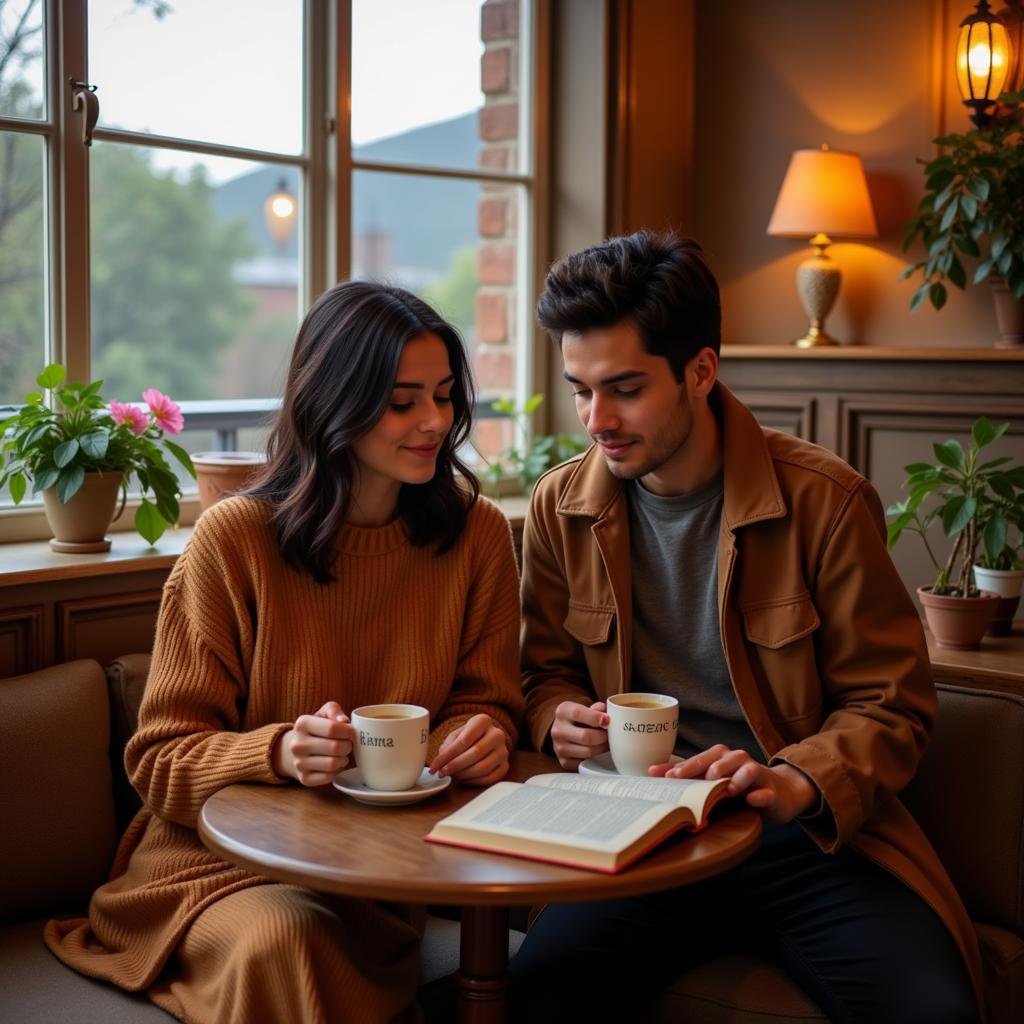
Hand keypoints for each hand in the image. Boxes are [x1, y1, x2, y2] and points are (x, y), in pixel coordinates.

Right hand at [272, 701, 354, 786]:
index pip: (333, 728)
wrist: (297, 748)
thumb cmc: (316, 728)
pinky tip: (335, 764)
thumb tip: (344, 721)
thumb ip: (334, 711)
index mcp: (302, 724)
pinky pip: (329, 777)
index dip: (348, 731)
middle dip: (348, 745)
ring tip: (342, 753)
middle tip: (348, 743)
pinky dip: (337, 771)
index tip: (350, 732)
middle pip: (335, 747)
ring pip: (333, 763)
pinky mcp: (304, 778)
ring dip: (344, 758)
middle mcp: (297, 744)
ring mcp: (299, 763)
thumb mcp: (323, 712)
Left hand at [429, 714, 508, 785]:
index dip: (447, 756)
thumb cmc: (468, 737)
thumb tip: (440, 763)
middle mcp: (497, 734)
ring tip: (452, 775)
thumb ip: (447, 746)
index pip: (464, 740)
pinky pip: (489, 778)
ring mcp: (503, 751)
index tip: (434, 766)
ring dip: (463, 775)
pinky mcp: (505, 766)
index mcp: (483, 721)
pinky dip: (473, 781)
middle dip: (455, 766)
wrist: (486, 738)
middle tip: (442, 773)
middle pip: (475, 753)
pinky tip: (463, 779)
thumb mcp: (456, 735)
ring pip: (482, 768)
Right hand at [550, 700, 608, 770]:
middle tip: (610, 734)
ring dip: (602, 748)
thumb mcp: (585, 707)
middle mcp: (557, 730)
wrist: (565, 731)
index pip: (578, 713)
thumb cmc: (580, 718)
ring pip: (588, 752)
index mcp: (562, 712)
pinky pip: (586, 763)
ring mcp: (559, 748)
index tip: (608, 721)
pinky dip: (596, 758)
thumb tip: (605, 711)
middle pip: (585, 736)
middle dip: (603, 736)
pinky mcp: (564, 762)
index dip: (595, 717)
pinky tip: (598, 751)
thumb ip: (597, 708)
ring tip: (606, 742)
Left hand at [650, 744, 817, 823]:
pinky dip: (759, 795)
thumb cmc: (739, 786)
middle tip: (687, 778)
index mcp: (720, 758)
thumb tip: (652, 773)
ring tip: (724, 788)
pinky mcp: (771, 790)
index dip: (682, 767)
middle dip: (702, 768)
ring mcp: (756, 773)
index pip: (698, 760)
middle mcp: (737, 760)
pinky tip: (752, 800)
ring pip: (746, 768)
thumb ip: (687, 777)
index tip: (665, 777)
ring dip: (734, 778)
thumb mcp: (712, 782)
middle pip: (720, 759)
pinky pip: (766, 791)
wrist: (779, 791)